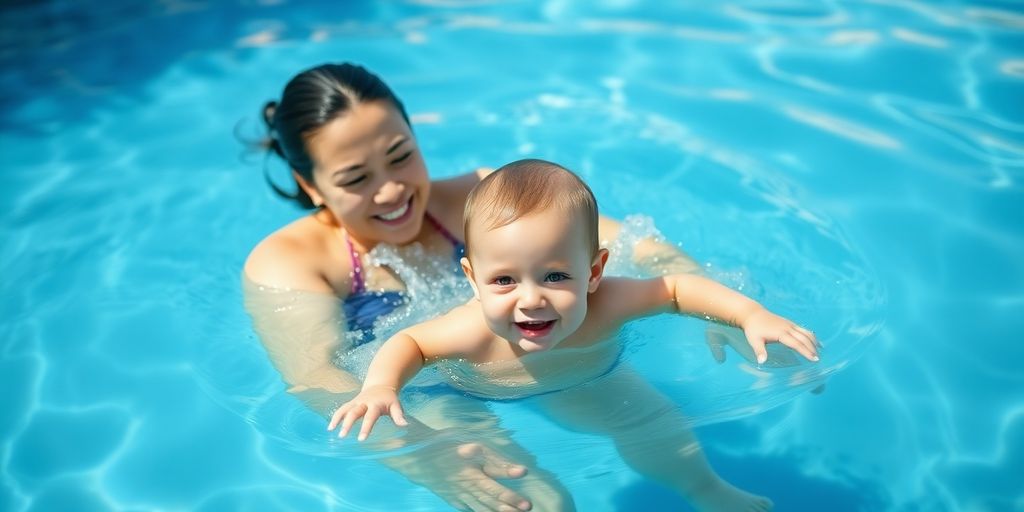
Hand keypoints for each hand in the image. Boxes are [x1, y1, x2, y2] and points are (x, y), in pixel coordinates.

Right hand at [328, 385, 407, 440]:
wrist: (381, 385)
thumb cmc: (389, 399)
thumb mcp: (396, 405)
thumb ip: (399, 415)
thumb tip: (405, 425)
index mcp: (375, 404)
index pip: (370, 417)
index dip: (365, 428)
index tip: (361, 439)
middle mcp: (364, 403)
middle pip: (354, 412)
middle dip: (347, 424)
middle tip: (342, 436)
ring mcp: (356, 402)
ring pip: (345, 409)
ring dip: (337, 419)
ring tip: (331, 430)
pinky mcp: (351, 403)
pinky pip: (342, 409)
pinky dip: (336, 417)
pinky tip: (330, 427)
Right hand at [387, 440, 562, 511]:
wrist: (416, 460)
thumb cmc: (445, 448)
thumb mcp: (468, 445)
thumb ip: (491, 455)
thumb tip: (512, 464)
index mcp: (470, 466)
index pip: (492, 469)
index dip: (507, 470)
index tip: (524, 471)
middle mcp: (467, 483)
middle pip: (490, 494)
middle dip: (509, 501)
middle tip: (527, 506)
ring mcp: (461, 496)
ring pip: (483, 507)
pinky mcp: (457, 502)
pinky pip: (474, 511)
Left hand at [740, 308, 818, 363]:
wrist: (752, 313)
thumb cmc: (753, 329)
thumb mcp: (754, 341)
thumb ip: (760, 351)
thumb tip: (761, 362)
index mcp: (780, 333)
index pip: (796, 344)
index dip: (806, 352)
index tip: (813, 359)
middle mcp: (787, 328)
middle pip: (804, 338)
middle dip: (812, 348)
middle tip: (818, 359)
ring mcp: (789, 324)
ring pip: (805, 332)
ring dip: (813, 341)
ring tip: (820, 351)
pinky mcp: (789, 323)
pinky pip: (803, 329)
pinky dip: (810, 335)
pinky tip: (813, 341)